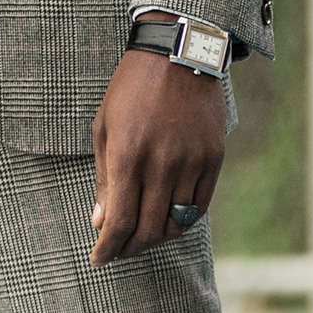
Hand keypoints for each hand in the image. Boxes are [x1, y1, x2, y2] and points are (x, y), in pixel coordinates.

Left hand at [91, 41, 227, 264]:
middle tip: (119, 250)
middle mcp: (162, 164)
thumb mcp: (105, 127)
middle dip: (130, 248)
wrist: (179, 54)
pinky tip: (168, 218)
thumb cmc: (131, 89)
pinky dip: (182, 221)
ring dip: (156, 238)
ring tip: (143, 236)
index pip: (119, 222)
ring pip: (176, 223)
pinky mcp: (213, 159)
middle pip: (148, 230)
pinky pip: (199, 206)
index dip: (107, 248)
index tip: (99, 259)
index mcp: (128, 155)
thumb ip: (105, 177)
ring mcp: (191, 163)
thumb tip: (101, 222)